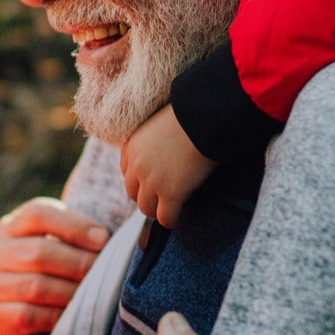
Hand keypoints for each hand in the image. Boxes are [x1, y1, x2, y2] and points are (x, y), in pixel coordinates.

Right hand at [0, 197, 110, 334]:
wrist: (0, 307)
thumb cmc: (38, 269)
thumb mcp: (47, 244)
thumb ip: (71, 236)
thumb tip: (107, 240)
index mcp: (11, 226)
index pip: (39, 214)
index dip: (74, 225)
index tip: (103, 239)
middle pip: (38, 252)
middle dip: (78, 263)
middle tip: (103, 271)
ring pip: (35, 286)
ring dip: (70, 291)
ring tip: (92, 293)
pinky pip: (27, 315)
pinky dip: (56, 315)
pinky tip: (73, 313)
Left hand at [120, 106, 217, 227]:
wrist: (206, 116)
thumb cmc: (191, 114)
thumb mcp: (162, 124)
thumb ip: (155, 140)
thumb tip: (165, 153)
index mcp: (132, 145)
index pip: (127, 172)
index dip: (141, 180)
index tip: (154, 184)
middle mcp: (136, 164)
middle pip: (133, 192)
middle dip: (147, 197)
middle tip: (164, 199)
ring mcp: (151, 180)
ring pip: (147, 208)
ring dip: (159, 211)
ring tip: (174, 210)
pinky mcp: (170, 193)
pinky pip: (166, 217)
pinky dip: (173, 220)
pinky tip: (183, 216)